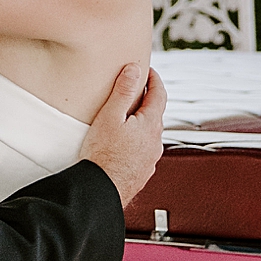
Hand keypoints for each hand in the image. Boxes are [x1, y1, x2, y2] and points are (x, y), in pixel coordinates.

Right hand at [81, 64, 165, 210]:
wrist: (101, 191)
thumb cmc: (102, 154)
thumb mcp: (110, 116)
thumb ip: (123, 91)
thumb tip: (135, 69)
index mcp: (151, 125)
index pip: (159, 94)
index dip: (154, 78)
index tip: (147, 70)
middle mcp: (156, 142)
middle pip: (155, 114)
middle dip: (146, 100)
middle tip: (132, 89)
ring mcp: (151, 159)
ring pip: (149, 134)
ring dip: (140, 122)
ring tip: (124, 117)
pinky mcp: (142, 172)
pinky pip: (143, 150)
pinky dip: (136, 141)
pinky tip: (122, 144)